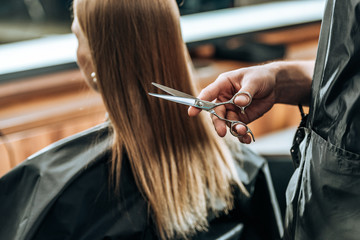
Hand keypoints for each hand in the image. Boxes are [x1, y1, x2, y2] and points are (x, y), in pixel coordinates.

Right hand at [188, 61, 313, 143]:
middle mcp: (224, 98)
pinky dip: (242, 135)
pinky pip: (237, 128)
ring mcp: (232, 110)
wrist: (274, 85)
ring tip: (244, 132)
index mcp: (223, 85)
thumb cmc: (260, 77)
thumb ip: (246, 92)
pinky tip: (247, 138)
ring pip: (227, 123)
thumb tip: (239, 102)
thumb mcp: (254, 81)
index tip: (192, 112)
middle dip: (218, 123)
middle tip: (222, 132)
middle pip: (216, 113)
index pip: (208, 94)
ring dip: (233, 129)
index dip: (199, 103)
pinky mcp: (241, 118)